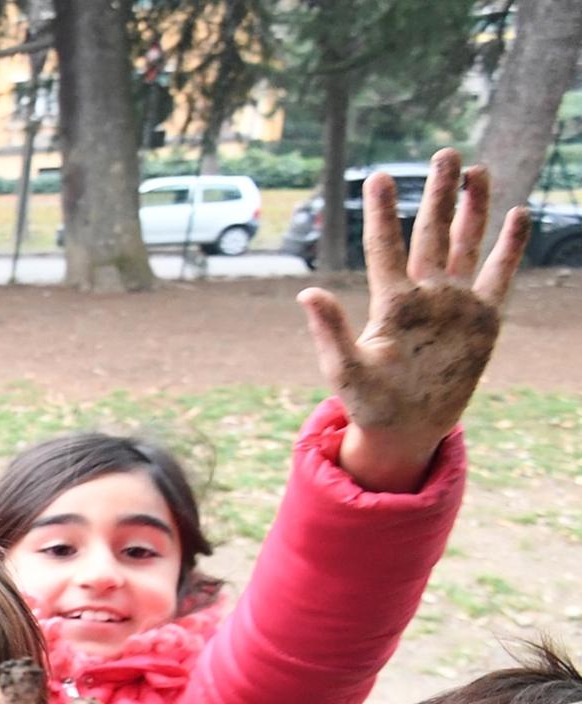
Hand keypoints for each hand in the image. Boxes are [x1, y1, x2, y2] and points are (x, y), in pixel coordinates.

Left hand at [300, 149, 527, 491]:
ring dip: (472, 208)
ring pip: (465, 243)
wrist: (406, 428)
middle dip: (438, 194)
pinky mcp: (483, 319)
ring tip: (476, 170)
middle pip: (432, 233)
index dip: (382, 213)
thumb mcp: (346, 370)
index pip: (386, 247)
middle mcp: (425, 294)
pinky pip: (499, 275)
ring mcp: (456, 303)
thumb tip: (307, 293)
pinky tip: (518, 214)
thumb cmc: (369, 402)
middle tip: (444, 154)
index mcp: (391, 302)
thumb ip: (331, 331)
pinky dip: (509, 247)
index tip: (377, 176)